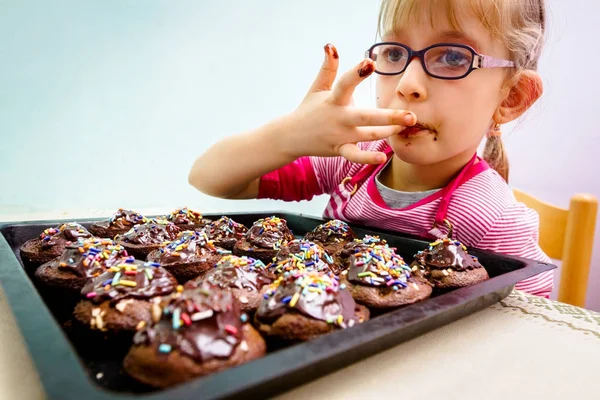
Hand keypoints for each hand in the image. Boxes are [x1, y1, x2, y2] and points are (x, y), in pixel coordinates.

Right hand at [279, 44, 415, 163]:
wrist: (291, 136)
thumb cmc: (309, 108)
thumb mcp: (317, 87)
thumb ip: (329, 67)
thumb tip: (331, 45)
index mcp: (333, 100)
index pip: (345, 84)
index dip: (356, 73)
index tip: (370, 63)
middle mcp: (339, 118)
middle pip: (366, 117)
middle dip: (389, 116)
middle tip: (411, 115)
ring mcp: (340, 136)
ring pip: (368, 135)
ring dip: (388, 132)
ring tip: (407, 125)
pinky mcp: (339, 149)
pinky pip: (355, 156)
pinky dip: (367, 158)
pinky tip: (382, 158)